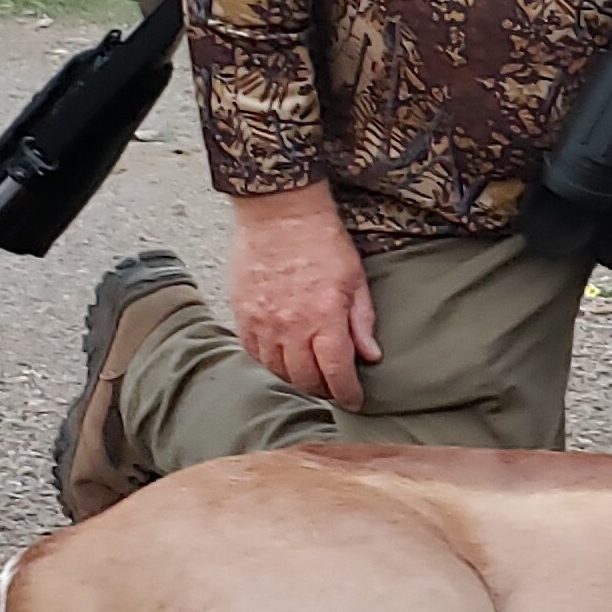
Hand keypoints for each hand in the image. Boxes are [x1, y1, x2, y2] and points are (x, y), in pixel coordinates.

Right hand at [227, 183, 379, 408]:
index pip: (336, 373)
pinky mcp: (241, 314)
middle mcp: (290, 327)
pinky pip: (253, 352)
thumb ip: (361, 321)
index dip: (347, 393)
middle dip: (322, 388)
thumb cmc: (321, 240)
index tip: (354, 399)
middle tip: (332, 386)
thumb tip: (370, 355)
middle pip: (305, 379)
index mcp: (324, 319)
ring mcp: (262, 323)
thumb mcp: (354, 278)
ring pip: (277, 370)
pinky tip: (281, 356)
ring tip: (308, 373)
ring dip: (295, 377)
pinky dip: (269, 361)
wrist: (279, 212)